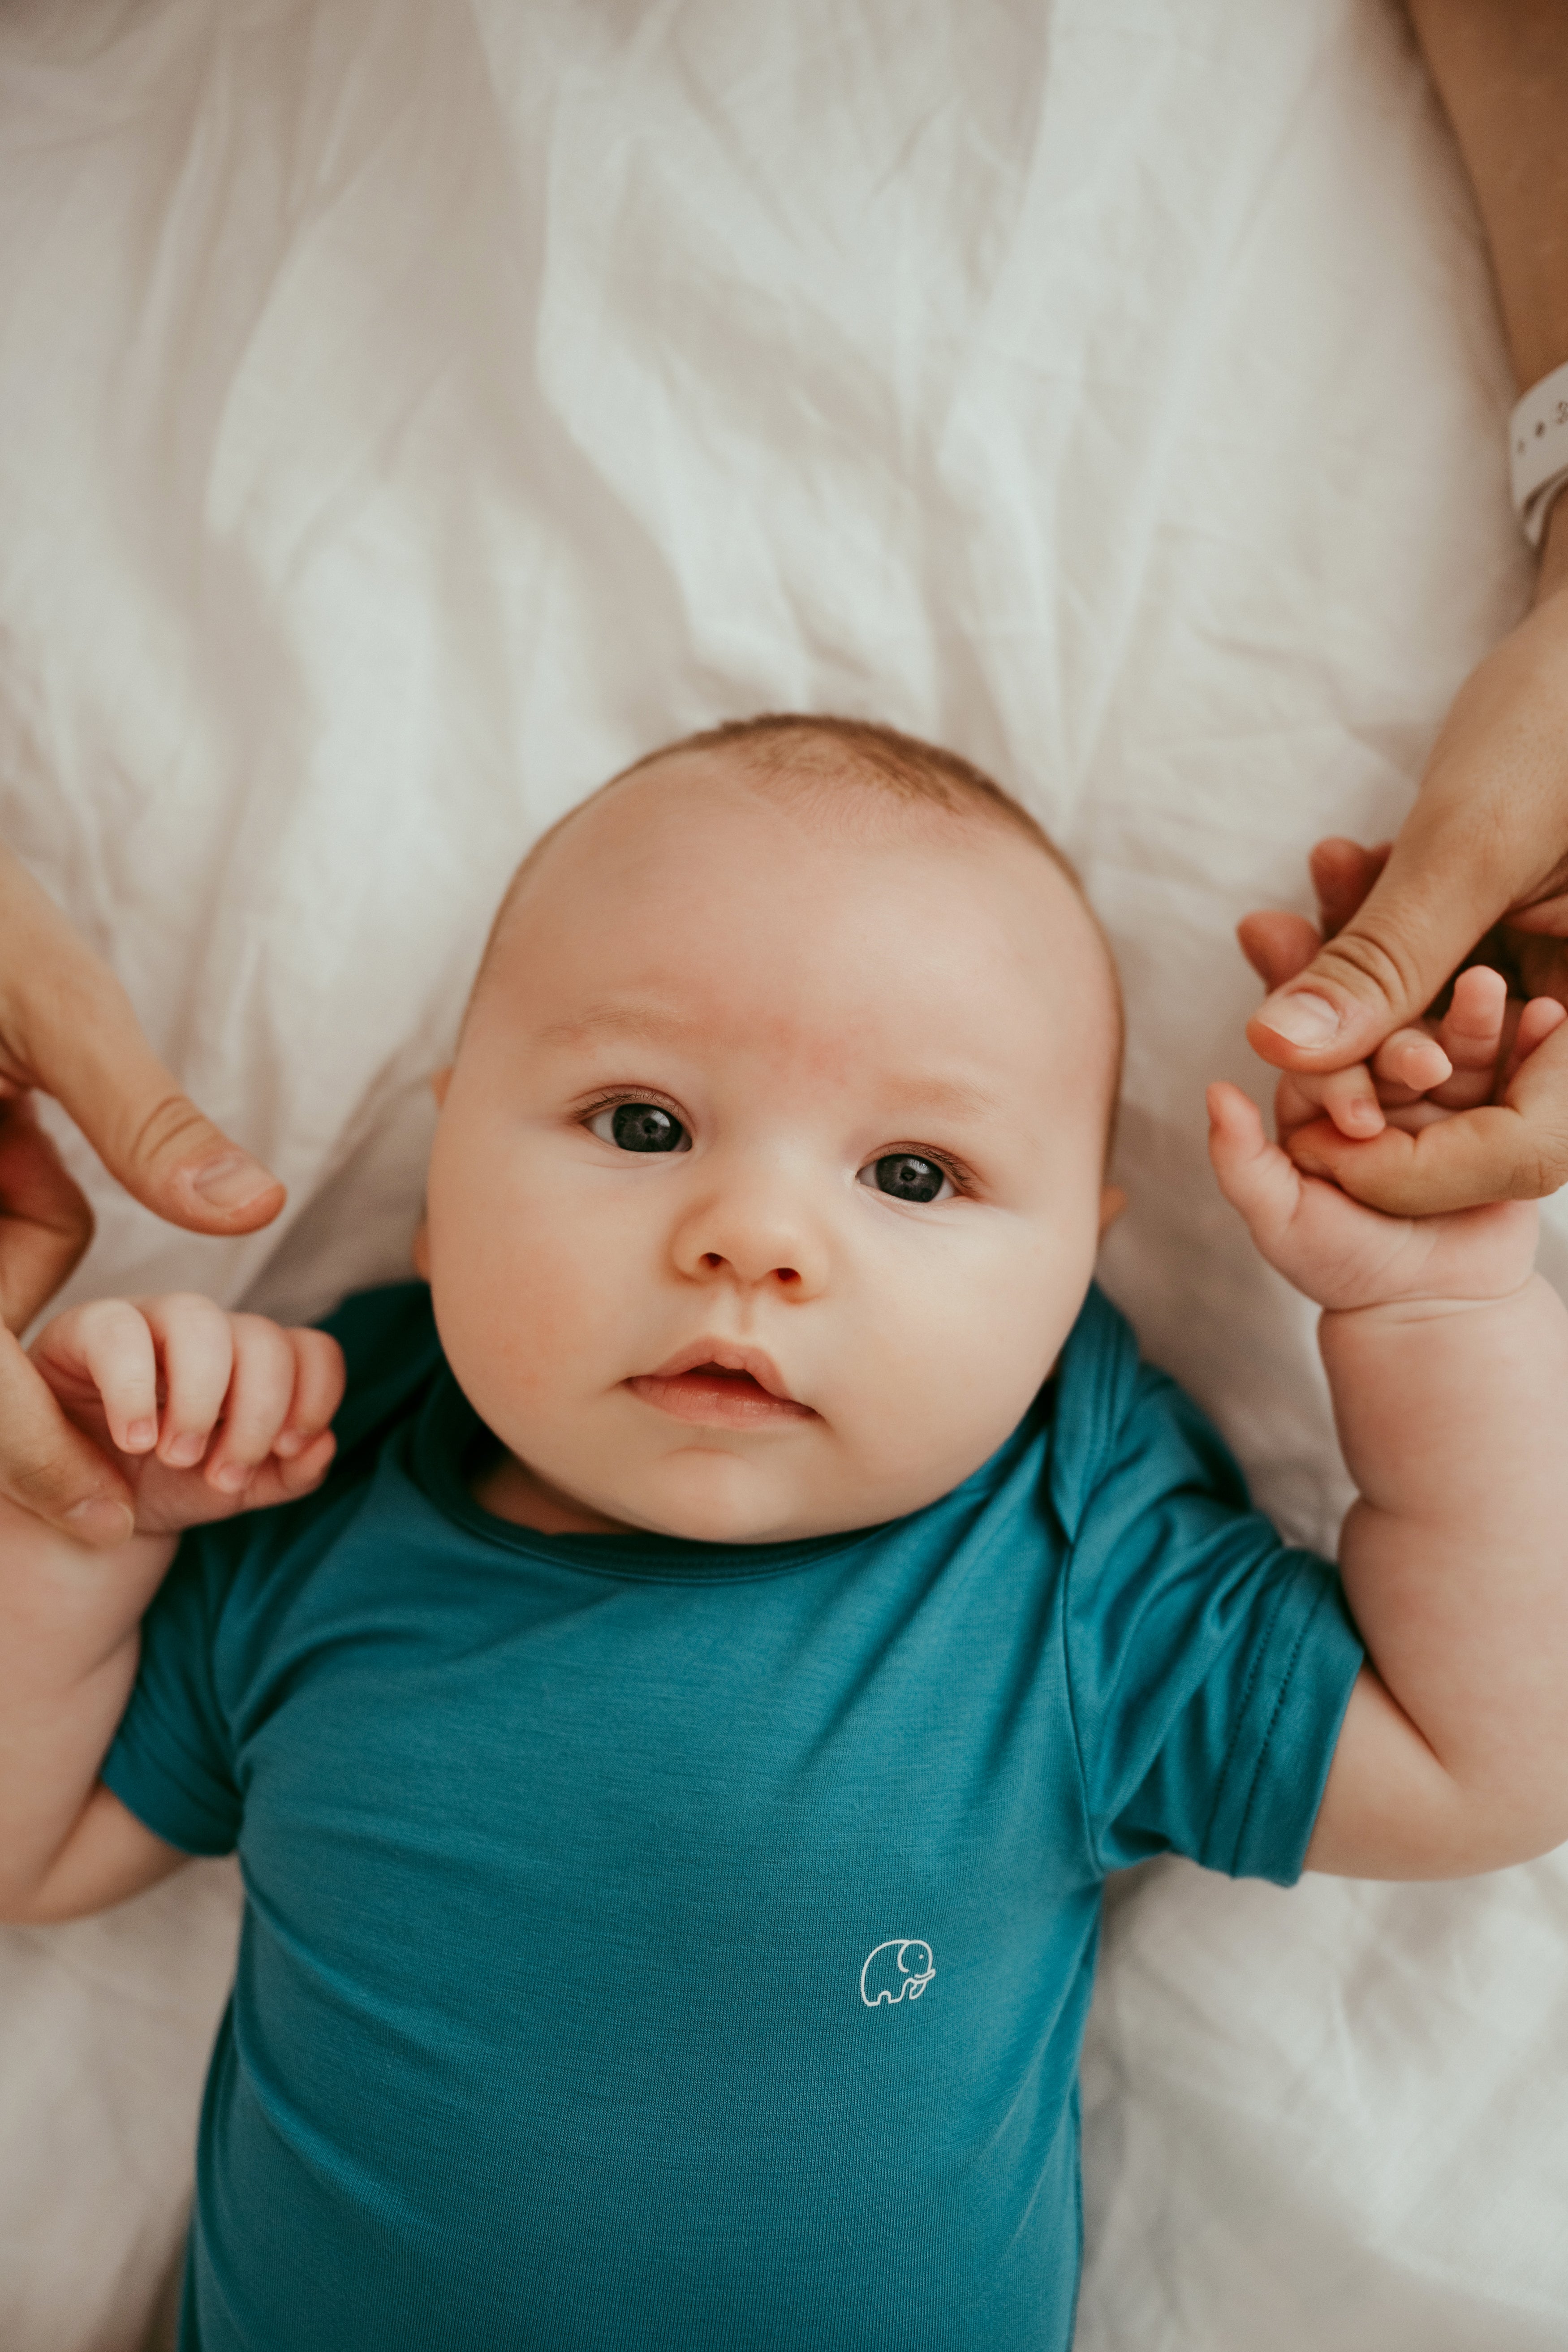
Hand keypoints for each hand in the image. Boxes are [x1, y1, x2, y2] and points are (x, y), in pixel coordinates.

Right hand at [0, 843, 285, 1543]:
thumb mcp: (51, 1001)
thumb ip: (142, 1114)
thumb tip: (254, 1206)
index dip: (34, 1456)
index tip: (117, 1521)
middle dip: (33, 1414)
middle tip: (138, 1486)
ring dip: (26, 1285)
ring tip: (46, 1203)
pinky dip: (16, 1241)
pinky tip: (14, 1164)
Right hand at [28, 1295, 343, 1538]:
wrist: (86, 1504)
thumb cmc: (168, 1484)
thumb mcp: (235, 1490)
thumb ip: (289, 1475)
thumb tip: (323, 1446)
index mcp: (256, 1363)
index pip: (311, 1349)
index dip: (314, 1397)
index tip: (289, 1450)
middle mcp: (212, 1333)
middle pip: (263, 1337)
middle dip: (255, 1413)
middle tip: (223, 1474)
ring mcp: (151, 1321)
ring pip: (200, 1318)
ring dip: (199, 1398)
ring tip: (177, 1456)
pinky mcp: (89, 1328)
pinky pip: (117, 1330)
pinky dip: (132, 1389)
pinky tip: (133, 1438)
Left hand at [1206, 975, 1543, 1314]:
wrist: (1429, 1306)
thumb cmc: (1344, 1263)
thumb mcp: (1283, 1220)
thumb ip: (1242, 1162)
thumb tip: (1216, 1093)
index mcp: (1320, 1095)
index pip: (1324, 1066)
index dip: (1339, 1082)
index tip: (1360, 1115)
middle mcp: (1379, 1080)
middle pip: (1392, 1043)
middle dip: (1408, 1046)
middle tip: (1427, 1060)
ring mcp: (1441, 1088)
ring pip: (1455, 1045)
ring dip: (1474, 1018)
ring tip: (1489, 990)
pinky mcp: (1497, 1101)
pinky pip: (1513, 1069)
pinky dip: (1529, 1040)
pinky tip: (1550, 1015)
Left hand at [1242, 840, 1567, 1208]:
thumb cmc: (1564, 712)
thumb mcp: (1470, 841)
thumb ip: (1381, 957)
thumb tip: (1272, 1051)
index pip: (1524, 1151)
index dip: (1413, 1165)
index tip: (1308, 1136)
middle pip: (1465, 1095)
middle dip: (1350, 1050)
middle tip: (1266, 995)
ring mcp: (1557, 979)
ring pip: (1432, 1026)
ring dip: (1345, 981)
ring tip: (1277, 920)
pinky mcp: (1519, 937)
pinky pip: (1433, 965)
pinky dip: (1373, 926)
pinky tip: (1335, 862)